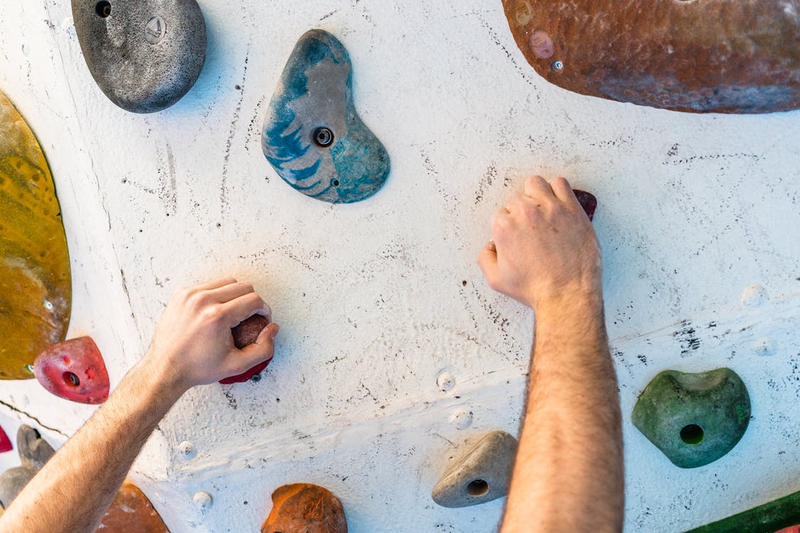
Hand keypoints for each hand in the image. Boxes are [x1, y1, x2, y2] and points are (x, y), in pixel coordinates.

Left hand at [142, 277, 279, 392]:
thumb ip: (263, 349)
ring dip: (235, 295)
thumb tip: (272, 329)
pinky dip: (217, 295)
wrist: (165, 368)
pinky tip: (217, 310)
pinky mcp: (181, 293)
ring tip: (233, 313)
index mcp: (217, 316)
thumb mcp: (237, 365)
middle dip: (252, 301)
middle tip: (249, 317)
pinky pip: (209, 285)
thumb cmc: (197, 368)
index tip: (261, 319)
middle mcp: (202, 300)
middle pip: (243, 286)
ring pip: (227, 282)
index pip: (253, 300)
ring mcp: (190, 294)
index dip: (264, 310)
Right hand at [478, 176, 601, 311]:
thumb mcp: (496, 280)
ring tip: (540, 209)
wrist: (567, 294)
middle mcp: (526, 213)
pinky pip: (560, 183)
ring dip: (534, 194)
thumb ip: (485, 258)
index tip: (517, 235)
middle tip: (530, 228)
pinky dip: (557, 190)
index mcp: (505, 227)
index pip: (500, 214)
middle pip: (516, 199)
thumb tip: (490, 246)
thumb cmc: (536, 288)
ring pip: (535, 184)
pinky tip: (557, 203)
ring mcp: (550, 208)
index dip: (508, 226)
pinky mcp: (572, 209)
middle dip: (520, 213)